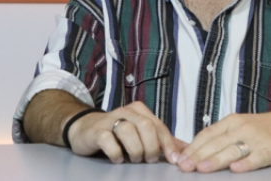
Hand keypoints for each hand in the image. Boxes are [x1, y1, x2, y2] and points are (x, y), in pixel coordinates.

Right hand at [67, 101, 185, 164]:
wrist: (85, 129)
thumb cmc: (117, 134)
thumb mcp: (140, 134)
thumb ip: (162, 140)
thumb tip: (185, 150)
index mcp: (140, 111)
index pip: (159, 126)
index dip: (168, 144)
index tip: (173, 160)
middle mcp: (126, 112)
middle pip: (146, 126)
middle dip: (151, 147)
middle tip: (149, 160)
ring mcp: (110, 120)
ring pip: (128, 132)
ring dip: (135, 150)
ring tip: (133, 159)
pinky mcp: (96, 131)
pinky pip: (109, 140)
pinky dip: (116, 153)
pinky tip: (117, 159)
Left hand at [177, 106, 270, 172]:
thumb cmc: (263, 128)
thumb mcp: (240, 126)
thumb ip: (221, 137)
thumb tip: (196, 151)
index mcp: (232, 122)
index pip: (207, 134)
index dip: (193, 147)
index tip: (179, 158)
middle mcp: (242, 129)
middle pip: (216, 143)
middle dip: (198, 156)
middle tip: (184, 167)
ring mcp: (256, 139)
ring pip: (232, 150)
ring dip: (216, 160)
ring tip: (202, 168)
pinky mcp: (270, 150)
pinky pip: (256, 157)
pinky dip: (246, 163)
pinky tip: (236, 169)